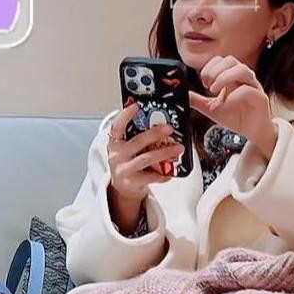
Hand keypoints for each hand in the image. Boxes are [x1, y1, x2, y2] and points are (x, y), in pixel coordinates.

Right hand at [105, 102, 181, 230]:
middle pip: (137, 142)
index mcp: (114, 143)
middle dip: (155, 134)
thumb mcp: (126, 148)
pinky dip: (163, 173)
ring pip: (146, 158)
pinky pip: (151, 176)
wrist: (123, 188)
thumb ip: (135, 136)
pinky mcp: (133, 182)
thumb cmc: (128, 162)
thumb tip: (156, 120)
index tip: (136, 106)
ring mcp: (124, 169)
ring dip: (165, 152)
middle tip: (170, 129)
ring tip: (178, 148)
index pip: (117, 127)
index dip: (125, 115)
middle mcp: (117, 155)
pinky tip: (171, 171)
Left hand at [188, 55, 278, 158]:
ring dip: (224, 77)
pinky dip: (235, 94)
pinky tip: (227, 103)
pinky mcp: (260, 99)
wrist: (252, 132)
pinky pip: (249, 90)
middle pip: (230, 60)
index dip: (209, 68)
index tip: (204, 83)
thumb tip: (183, 94)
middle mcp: (243, 78)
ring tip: (215, 91)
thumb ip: (197, 100)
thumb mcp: (211, 108)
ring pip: (242, 69)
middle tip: (208, 87)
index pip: (220, 60)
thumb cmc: (235, 117)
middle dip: (215, 71)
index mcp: (232, 77)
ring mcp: (253, 87)